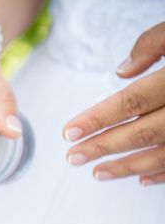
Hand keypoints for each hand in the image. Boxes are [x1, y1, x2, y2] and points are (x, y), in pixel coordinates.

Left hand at [63, 22, 164, 185]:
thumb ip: (153, 44)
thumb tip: (120, 73)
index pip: (131, 101)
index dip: (97, 119)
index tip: (68, 133)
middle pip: (141, 132)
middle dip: (103, 147)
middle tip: (73, 158)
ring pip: (163, 153)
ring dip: (128, 166)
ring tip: (98, 173)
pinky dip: (163, 173)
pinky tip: (141, 179)